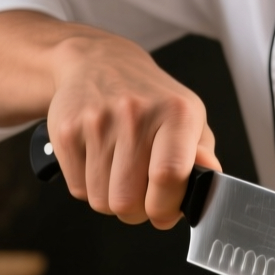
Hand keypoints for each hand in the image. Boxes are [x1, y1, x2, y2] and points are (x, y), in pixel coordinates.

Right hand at [45, 32, 219, 228]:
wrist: (100, 63)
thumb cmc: (152, 100)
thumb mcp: (189, 119)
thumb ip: (203, 158)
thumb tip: (207, 186)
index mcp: (176, 113)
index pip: (168, 176)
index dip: (165, 208)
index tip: (164, 211)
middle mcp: (135, 114)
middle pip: (128, 201)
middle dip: (136, 210)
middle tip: (141, 193)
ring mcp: (97, 122)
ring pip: (101, 201)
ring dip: (112, 199)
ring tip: (120, 173)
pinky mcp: (66, 132)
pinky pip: (77, 191)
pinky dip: (90, 187)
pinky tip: (99, 163)